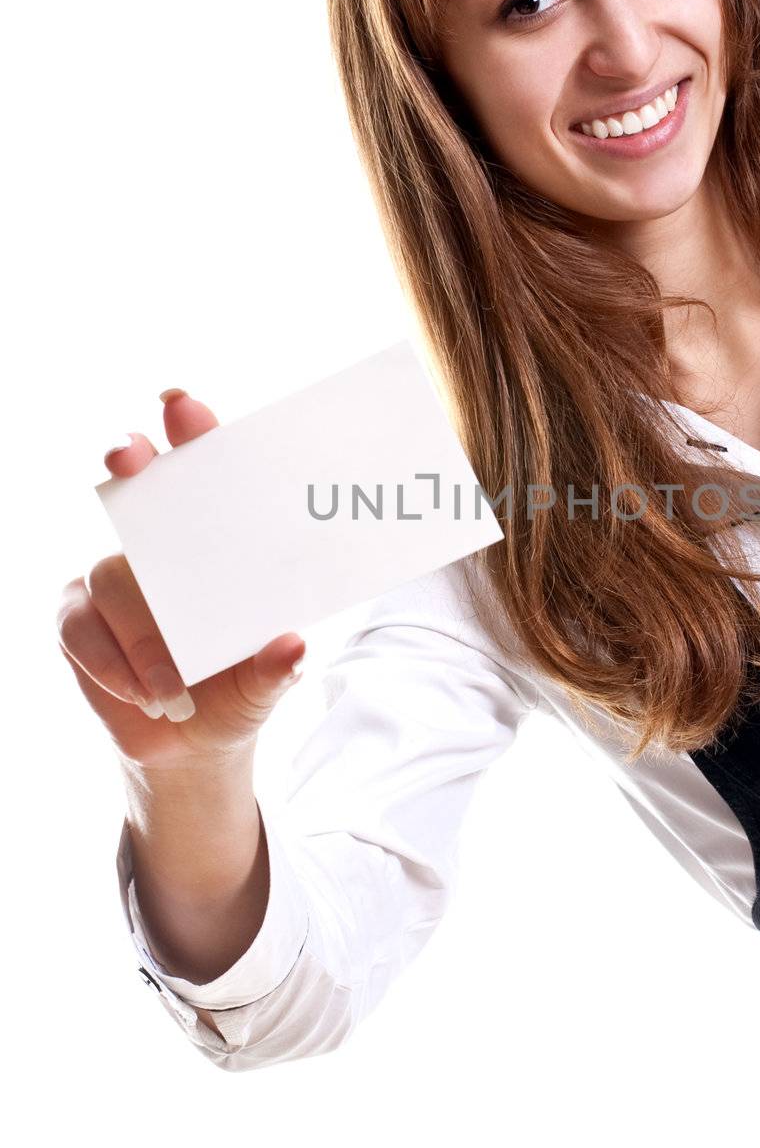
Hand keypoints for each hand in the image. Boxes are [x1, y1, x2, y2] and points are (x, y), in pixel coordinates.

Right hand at [57, 389, 305, 769]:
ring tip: (175, 687)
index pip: (199, 469)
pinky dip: (115, 663)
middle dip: (131, 459)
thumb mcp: (267, 681)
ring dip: (145, 635)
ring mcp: (110, 577)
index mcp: (211, 539)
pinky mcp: (77, 617)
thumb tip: (293, 646)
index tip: (182, 404)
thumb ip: (276, 666)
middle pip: (135, 485)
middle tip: (129, 453)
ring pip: (112, 575)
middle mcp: (156, 545)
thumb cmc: (237, 685)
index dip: (188, 428)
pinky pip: (83, 627)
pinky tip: (144, 693)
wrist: (193, 743)